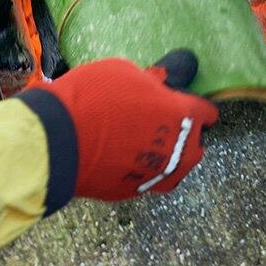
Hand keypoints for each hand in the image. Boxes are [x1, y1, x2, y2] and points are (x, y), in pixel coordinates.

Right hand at [40, 52, 217, 201]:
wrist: (58, 141)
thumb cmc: (95, 98)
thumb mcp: (127, 73)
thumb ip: (151, 84)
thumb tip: (157, 87)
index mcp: (184, 116)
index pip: (207, 112)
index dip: (193, 104)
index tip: (183, 102)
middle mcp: (180, 151)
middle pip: (195, 144)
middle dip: (182, 133)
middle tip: (158, 120)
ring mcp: (158, 176)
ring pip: (174, 166)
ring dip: (166, 154)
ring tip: (142, 141)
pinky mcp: (134, 192)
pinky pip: (146, 177)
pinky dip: (139, 168)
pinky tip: (121, 156)